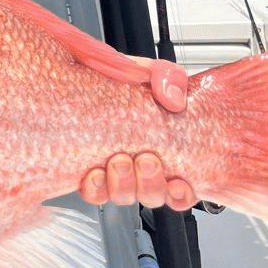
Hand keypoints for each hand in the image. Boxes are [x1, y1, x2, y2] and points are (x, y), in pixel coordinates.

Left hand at [79, 55, 194, 209]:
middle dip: (151, 183)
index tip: (178, 180)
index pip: (181, 186)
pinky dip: (96, 188)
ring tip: (119, 160)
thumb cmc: (118, 78)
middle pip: (153, 195)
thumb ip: (168, 77)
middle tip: (145, 158)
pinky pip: (94, 194)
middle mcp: (138, 163)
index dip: (182, 193)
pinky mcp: (85, 169)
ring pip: (125, 196)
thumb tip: (174, 99)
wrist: (85, 74)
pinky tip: (94, 173)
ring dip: (124, 184)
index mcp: (161, 146)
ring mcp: (112, 168)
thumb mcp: (147, 70)